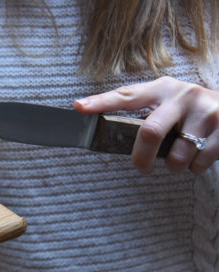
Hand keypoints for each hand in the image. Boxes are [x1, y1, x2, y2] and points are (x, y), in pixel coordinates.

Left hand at [74, 76, 218, 174]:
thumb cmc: (190, 112)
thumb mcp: (167, 105)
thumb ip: (145, 116)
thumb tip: (108, 136)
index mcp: (161, 89)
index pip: (125, 96)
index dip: (101, 103)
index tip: (79, 107)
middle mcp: (182, 95)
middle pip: (150, 131)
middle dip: (141, 158)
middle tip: (141, 169)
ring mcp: (206, 110)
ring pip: (177, 155)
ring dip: (174, 166)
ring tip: (180, 159)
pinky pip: (200, 161)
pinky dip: (196, 168)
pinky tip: (199, 157)